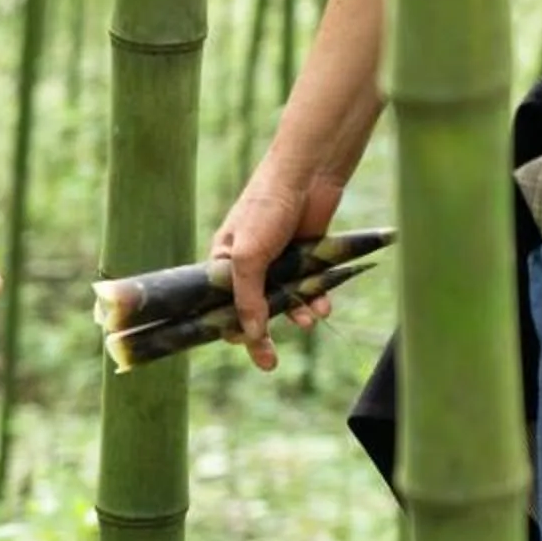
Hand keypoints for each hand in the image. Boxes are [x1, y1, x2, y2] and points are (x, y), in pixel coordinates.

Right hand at [210, 164, 347, 372]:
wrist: (307, 175)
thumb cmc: (265, 209)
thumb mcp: (248, 258)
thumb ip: (248, 299)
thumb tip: (253, 335)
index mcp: (223, 264)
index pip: (219, 305)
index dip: (230, 327)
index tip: (242, 344)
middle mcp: (249, 265)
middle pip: (252, 309)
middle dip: (262, 336)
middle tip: (270, 364)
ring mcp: (278, 261)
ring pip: (284, 300)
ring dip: (296, 313)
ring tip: (308, 321)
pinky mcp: (305, 256)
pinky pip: (308, 287)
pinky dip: (315, 299)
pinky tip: (322, 307)